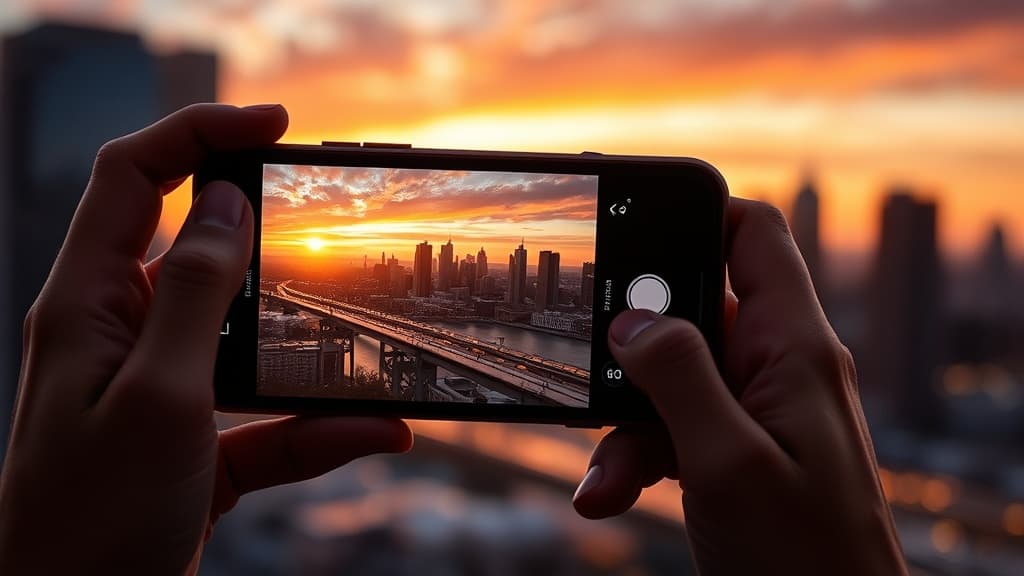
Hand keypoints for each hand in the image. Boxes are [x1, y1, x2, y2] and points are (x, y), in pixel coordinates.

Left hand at [0, 104, 411, 574]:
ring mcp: (160, 392)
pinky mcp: (195, 446)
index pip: (134, 178)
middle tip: (332, 223)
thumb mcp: (156, 398)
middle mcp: (121, 337)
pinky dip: (320, 426)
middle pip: (196, 250)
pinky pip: (267, 421)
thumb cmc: (91, 523)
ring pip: (246, 341)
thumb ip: (192, 294)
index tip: (276, 123)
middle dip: (267, 233)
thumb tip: (226, 204)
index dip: (200, 132)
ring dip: (309, 348)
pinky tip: (375, 432)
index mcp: (88, 306)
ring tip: (372, 353)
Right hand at [572, 198, 906, 574]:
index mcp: (795, 350)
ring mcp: (754, 409)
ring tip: (605, 469)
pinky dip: (635, 452)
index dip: (695, 214)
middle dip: (633, 344)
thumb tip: (632, 319)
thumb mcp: (727, 462)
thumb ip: (679, 378)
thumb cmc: (804, 559)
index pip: (754, 237)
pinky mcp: (733, 448)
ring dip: (625, 417)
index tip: (630, 225)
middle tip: (595, 366)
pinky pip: (671, 425)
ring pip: (670, 376)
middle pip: (693, 308)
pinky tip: (610, 490)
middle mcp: (777, 368)